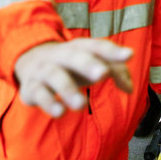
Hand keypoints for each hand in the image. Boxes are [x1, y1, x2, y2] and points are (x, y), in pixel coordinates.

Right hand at [14, 39, 133, 117]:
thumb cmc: (72, 64)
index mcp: (80, 47)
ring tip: (82, 105)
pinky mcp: (32, 87)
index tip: (129, 55)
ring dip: (68, 90)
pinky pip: (39, 94)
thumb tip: (130, 89)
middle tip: (103, 73)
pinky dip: (49, 103)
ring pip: (56, 77)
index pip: (97, 46)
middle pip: (75, 57)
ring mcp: (45, 70)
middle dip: (89, 64)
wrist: (30, 60)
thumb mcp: (92, 62)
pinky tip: (60, 112)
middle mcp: (62, 56)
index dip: (113, 51)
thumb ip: (115, 71)